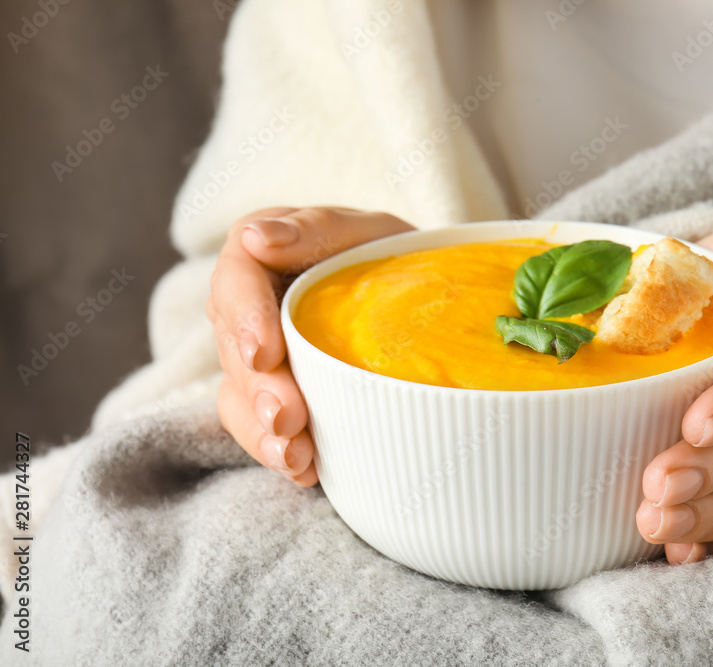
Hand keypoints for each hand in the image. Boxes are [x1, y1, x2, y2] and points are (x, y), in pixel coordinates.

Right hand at [207, 206, 413, 485]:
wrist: (421, 301)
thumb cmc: (391, 257)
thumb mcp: (368, 231)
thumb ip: (317, 229)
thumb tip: (258, 237)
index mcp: (261, 256)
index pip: (236, 280)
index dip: (246, 317)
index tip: (265, 352)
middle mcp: (247, 308)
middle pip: (233, 348)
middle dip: (260, 388)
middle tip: (288, 416)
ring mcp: (256, 358)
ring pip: (238, 395)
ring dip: (263, 430)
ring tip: (296, 456)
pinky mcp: (272, 397)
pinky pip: (258, 428)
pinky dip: (278, 452)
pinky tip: (305, 470)